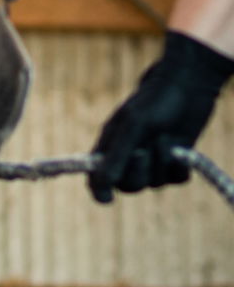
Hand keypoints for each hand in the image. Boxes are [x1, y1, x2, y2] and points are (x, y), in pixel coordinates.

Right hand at [88, 30, 233, 202]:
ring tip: (166, 137)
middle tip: (144, 150)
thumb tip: (101, 186)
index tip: (107, 200)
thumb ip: (116, 157)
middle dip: (138, 172)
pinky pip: (176, 180)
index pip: (97, 178)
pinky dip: (179, 167)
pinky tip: (181, 148)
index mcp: (110, 148)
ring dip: (162, 163)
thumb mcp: (132, 128)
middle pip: (129, 186)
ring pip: (155, 184)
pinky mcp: (176, 162)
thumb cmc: (154, 101)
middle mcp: (129, 158)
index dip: (100, 190)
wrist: (189, 86)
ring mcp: (154, 161)